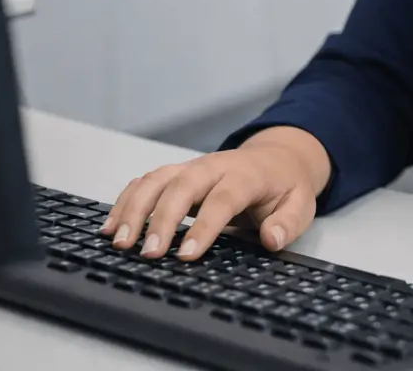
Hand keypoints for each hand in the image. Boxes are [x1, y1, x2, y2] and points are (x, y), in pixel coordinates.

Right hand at [100, 126, 331, 260]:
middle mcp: (213, 167)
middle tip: (148, 253)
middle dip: (161, 219)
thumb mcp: (301, 204)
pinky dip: (125, 201)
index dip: (204, 227)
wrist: (276, 157)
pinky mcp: (175, 173)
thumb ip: (288, 222)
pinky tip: (111, 227)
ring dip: (134, 209)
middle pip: (181, 186)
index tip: (187, 255)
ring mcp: (190, 168)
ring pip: (156, 180)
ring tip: (120, 242)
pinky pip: (144, 182)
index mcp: (246, 175)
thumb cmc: (284, 186)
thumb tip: (272, 239)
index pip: (222, 199)